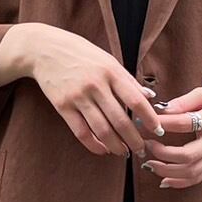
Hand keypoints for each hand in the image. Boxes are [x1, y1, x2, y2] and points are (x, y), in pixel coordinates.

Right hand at [6, 23, 165, 155]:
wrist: (44, 49)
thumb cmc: (79, 53)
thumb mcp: (107, 59)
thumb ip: (127, 79)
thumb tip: (149, 97)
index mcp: (111, 71)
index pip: (136, 100)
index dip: (149, 119)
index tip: (157, 131)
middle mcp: (96, 85)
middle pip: (120, 120)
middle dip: (134, 139)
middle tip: (141, 150)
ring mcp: (78, 97)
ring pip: (102, 130)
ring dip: (115, 146)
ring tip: (123, 153)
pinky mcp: (63, 106)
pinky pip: (81, 132)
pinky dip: (94, 145)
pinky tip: (103, 150)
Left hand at [138, 86, 201, 188]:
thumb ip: (183, 102)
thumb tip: (161, 110)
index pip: (184, 124)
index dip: (163, 124)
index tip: (146, 122)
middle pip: (187, 156)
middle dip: (163, 154)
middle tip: (147, 146)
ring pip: (191, 172)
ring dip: (167, 171)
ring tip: (150, 164)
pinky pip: (197, 178)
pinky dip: (179, 182)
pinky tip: (163, 179)